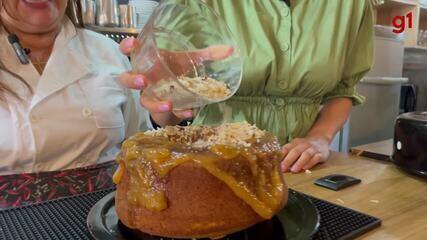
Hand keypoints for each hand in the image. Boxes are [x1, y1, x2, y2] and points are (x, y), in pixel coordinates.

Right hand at [118, 37, 232, 125]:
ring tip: (168, 104)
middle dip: (132, 80)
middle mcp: (145, 79)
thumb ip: (207, 54)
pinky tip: (188, 113)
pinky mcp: (159, 112)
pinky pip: (164, 115)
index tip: (130, 45)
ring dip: (155, 104)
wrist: (177, 95)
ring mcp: (150, 97)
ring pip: (144, 102)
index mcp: (148, 62)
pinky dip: (177, 114)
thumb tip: (230, 49)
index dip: (127, 48)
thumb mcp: (190, 60)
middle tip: (142, 82)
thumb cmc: (177, 72)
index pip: (130, 52)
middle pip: (127, 79)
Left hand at [280, 135, 329, 172]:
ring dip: (299, 162)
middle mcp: (304, 145)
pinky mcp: (321, 154)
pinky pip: (316, 158)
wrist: (321, 140)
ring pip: (306, 154)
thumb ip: (287, 155)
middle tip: (283, 168)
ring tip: (293, 170)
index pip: (286, 148)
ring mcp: (313, 149)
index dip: (281, 156)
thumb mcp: (295, 147)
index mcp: (295, 143)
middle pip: (295, 151)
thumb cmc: (304, 147)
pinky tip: (305, 168)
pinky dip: (310, 163)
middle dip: (288, 160)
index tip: (276, 164)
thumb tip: (277, 164)